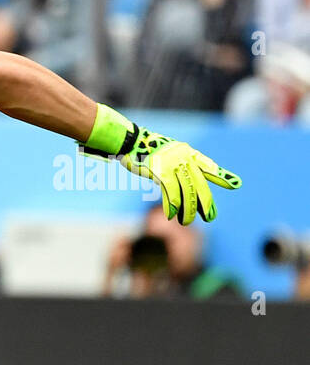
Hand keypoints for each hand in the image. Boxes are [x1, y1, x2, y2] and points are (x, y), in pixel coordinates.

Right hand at [119, 130, 241, 224]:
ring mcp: (173, 164)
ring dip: (188, 210)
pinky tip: (172, 216)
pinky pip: (171, 192)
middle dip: (205, 203)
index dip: (221, 176)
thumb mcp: (167, 156)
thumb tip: (186, 188)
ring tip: (186, 222)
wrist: (129, 142)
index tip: (236, 184)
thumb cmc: (145, 152)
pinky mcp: (161, 172)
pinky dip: (172, 205)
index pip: (208, 166)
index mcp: (188, 153)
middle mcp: (184, 158)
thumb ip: (179, 169)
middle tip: (210, 217)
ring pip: (187, 191)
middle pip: (200, 184)